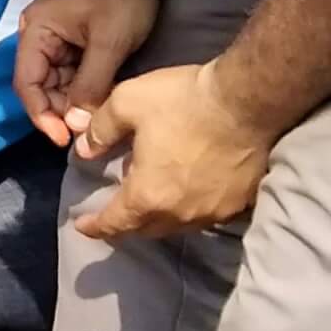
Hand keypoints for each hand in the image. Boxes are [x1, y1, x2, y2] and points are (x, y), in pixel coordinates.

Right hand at [13, 0, 158, 146]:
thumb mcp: (109, 42)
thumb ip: (91, 85)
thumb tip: (77, 126)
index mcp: (36, 33)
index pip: (28, 86)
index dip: (43, 117)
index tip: (66, 141)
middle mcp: (38, 36)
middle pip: (41, 86)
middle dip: (61, 113)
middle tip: (88, 135)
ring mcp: (56, 36)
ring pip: (58, 81)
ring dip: (75, 102)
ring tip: (97, 122)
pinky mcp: (73, 36)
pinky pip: (72, 70)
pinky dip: (84, 88)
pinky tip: (101, 101)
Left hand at [71, 62, 272, 240]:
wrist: (247, 101)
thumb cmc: (183, 101)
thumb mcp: (127, 103)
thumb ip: (101, 130)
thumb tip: (85, 150)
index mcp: (149, 195)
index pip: (115, 223)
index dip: (95, 226)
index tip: (82, 226)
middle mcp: (180, 214)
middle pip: (146, 229)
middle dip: (125, 224)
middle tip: (113, 214)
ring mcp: (213, 212)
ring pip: (176, 226)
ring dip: (157, 218)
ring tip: (148, 201)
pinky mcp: (238, 204)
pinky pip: (203, 216)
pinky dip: (187, 210)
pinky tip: (185, 194)